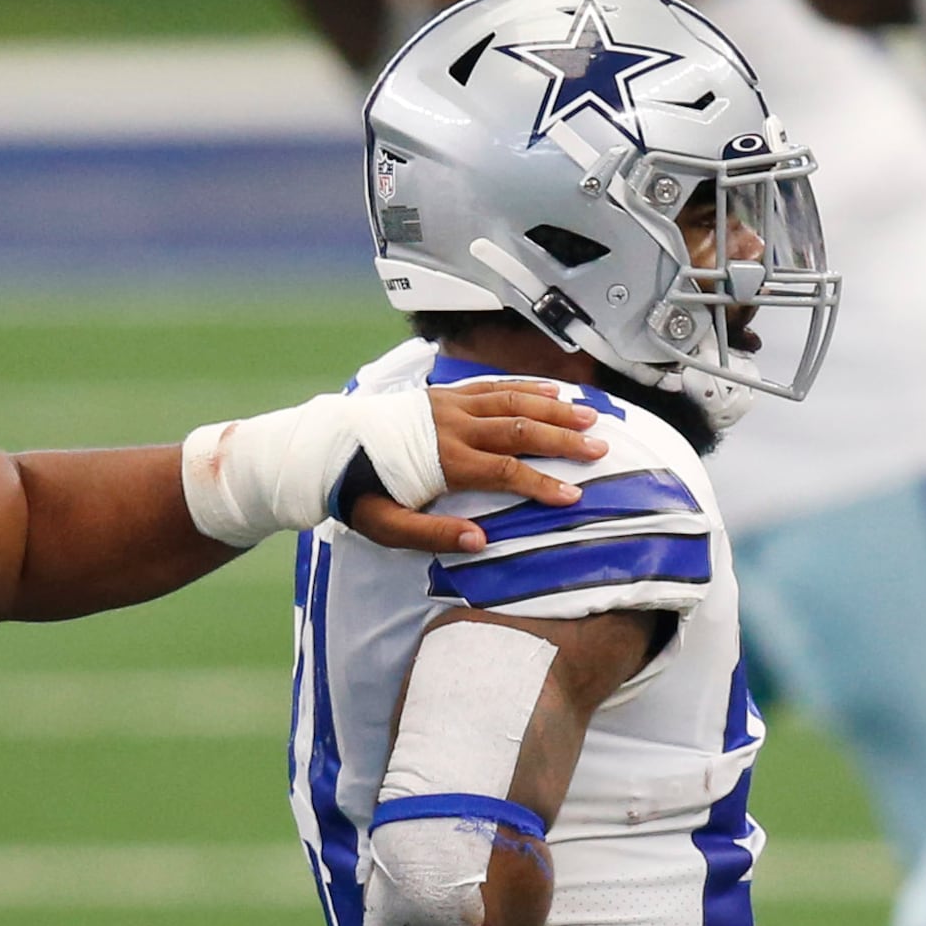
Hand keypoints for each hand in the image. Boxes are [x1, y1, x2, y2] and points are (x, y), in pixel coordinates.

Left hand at [349, 380, 605, 554]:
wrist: (326, 449)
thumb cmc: (359, 492)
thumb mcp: (387, 526)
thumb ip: (433, 533)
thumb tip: (479, 539)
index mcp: (443, 460)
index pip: (504, 471)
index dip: (541, 483)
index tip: (573, 495)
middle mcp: (452, 426)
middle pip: (519, 429)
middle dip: (563, 440)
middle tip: (599, 449)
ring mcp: (450, 405)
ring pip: (512, 401)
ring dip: (553, 408)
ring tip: (589, 417)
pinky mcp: (445, 395)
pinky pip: (493, 386)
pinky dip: (526, 387)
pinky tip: (551, 391)